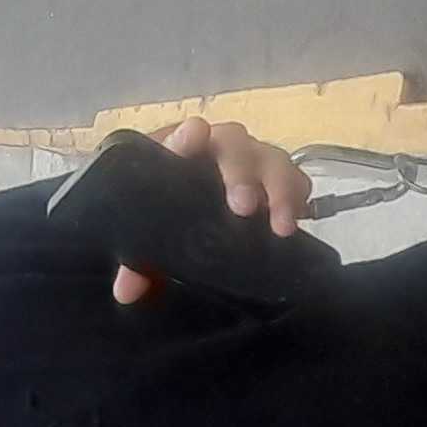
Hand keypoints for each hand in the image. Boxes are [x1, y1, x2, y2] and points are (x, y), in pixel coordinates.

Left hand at [112, 116, 314, 305]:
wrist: (194, 216)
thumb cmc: (166, 217)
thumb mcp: (149, 242)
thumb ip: (137, 262)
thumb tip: (127, 290)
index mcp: (178, 154)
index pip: (178, 139)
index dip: (185, 138)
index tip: (194, 136)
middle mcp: (218, 149)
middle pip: (234, 145)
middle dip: (240, 174)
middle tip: (243, 207)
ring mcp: (252, 161)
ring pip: (271, 160)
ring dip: (279, 190)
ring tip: (282, 226)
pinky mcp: (279, 180)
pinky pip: (295, 179)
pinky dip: (299, 196)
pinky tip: (299, 218)